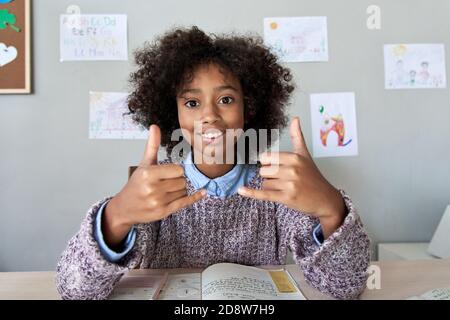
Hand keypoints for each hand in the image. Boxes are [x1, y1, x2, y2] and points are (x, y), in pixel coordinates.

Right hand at [103, 124, 205, 246]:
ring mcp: (158, 202)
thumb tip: (154, 126)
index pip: (178, 170)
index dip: (176, 171)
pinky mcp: (163, 212)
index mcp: (148, 174)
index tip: (168, 173)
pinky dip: (195, 197)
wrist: (124, 208)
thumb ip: (152, 145)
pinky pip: (184, 202)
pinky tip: (203, 193)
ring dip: (179, 190)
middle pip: (182, 181)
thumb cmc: (136, 184)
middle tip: (165, 183)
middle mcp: (153, 188)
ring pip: (183, 191)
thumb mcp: (144, 164)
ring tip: (165, 192)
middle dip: (177, 181)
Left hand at [238, 117, 346, 237]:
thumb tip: (295, 118)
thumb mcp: (305, 154)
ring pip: (265, 183)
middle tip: (283, 180)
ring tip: (286, 188)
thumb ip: (297, 136)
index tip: (276, 167)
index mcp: (294, 157)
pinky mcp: (286, 198)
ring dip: (271, 187)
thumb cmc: (313, 176)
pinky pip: (264, 194)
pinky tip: (241, 190)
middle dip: (269, 176)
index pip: (266, 158)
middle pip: (264, 171)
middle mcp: (292, 170)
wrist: (325, 199)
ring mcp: (289, 184)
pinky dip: (252, 193)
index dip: (268, 163)